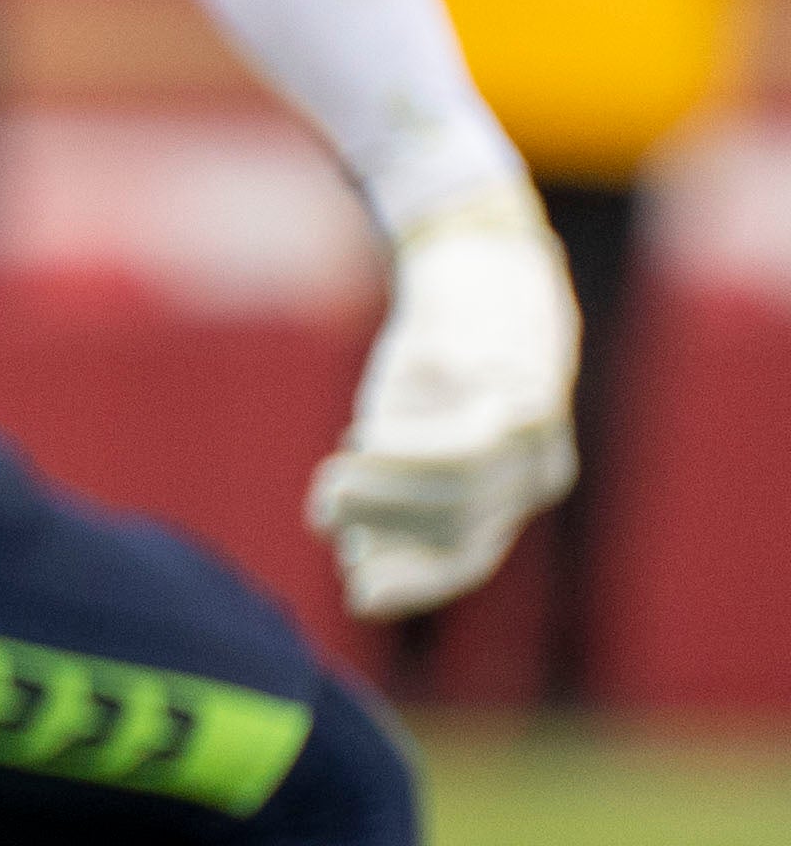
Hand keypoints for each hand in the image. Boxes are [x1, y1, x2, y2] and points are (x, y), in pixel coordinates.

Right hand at [306, 184, 576, 618]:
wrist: (478, 266)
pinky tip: (367, 433)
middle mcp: (536, 470)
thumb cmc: (431, 361)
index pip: (466, 556)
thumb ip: (388, 500)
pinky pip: (469, 435)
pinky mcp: (528, 381)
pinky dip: (410, 445)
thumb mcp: (401, 432)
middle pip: (460, 523)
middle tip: (323, 511)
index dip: (415, 582)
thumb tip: (358, 584)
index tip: (357, 595)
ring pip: (465, 486)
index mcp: (509, 493)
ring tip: (335, 478)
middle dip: (386, 526)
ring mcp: (537, 427)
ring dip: (390, 489)